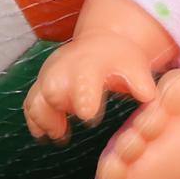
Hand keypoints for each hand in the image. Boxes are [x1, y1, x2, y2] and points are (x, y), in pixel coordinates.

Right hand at [23, 33, 157, 142]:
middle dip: (55, 112)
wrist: (100, 45)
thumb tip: (149, 97)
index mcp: (90, 64)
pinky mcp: (41, 86)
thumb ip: (141, 82)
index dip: (83, 98)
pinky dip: (35, 121)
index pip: (83, 80)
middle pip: (51, 89)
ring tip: (60, 133)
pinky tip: (48, 133)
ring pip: (36, 99)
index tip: (88, 116)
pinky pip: (30, 104)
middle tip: (66, 130)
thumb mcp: (135, 66)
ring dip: (43, 120)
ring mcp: (50, 76)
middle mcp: (64, 68)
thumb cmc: (120, 60)